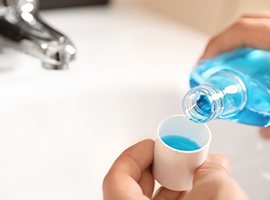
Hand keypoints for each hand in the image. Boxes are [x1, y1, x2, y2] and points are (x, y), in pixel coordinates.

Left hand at [103, 139, 247, 199]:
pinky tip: (195, 194)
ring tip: (189, 174)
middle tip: (173, 156)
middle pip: (134, 189)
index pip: (117, 178)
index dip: (135, 155)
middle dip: (157, 167)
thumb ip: (211, 172)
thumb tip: (213, 164)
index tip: (153, 144)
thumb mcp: (217, 194)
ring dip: (170, 185)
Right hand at [200, 13, 269, 137]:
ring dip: (239, 41)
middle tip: (212, 64)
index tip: (203, 64)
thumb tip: (264, 132)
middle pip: (244, 25)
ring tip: (230, 59)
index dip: (216, 46)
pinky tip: (254, 55)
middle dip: (222, 44)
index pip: (240, 31)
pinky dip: (254, 40)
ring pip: (255, 24)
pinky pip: (265, 28)